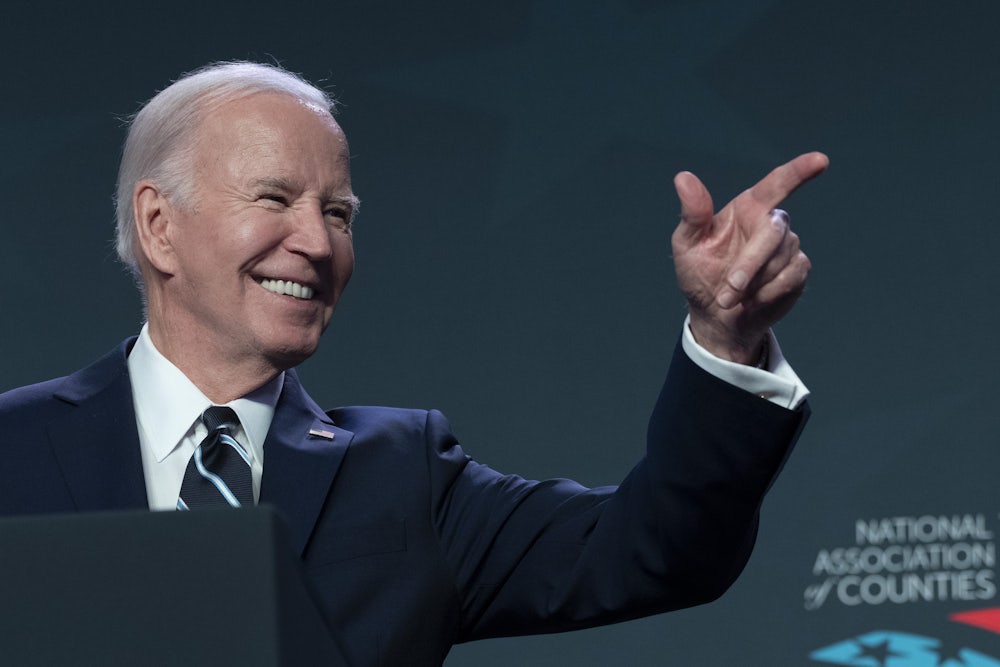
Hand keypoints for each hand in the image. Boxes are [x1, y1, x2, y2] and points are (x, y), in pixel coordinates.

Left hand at [671, 152, 827, 363]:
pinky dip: (768, 293)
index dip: (800, 170)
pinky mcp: (798, 270)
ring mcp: (788, 246)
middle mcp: (771, 222)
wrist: (714, 315)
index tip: (821, 160)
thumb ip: (692, 213)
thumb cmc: (699, 274)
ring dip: (753, 284)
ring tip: (731, 297)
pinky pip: (791, 277)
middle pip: (773, 232)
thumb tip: (683, 177)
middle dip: (750, 264)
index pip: (777, 183)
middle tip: (728, 291)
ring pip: (781, 258)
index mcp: (747, 208)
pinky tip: (753, 299)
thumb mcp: (687, 244)